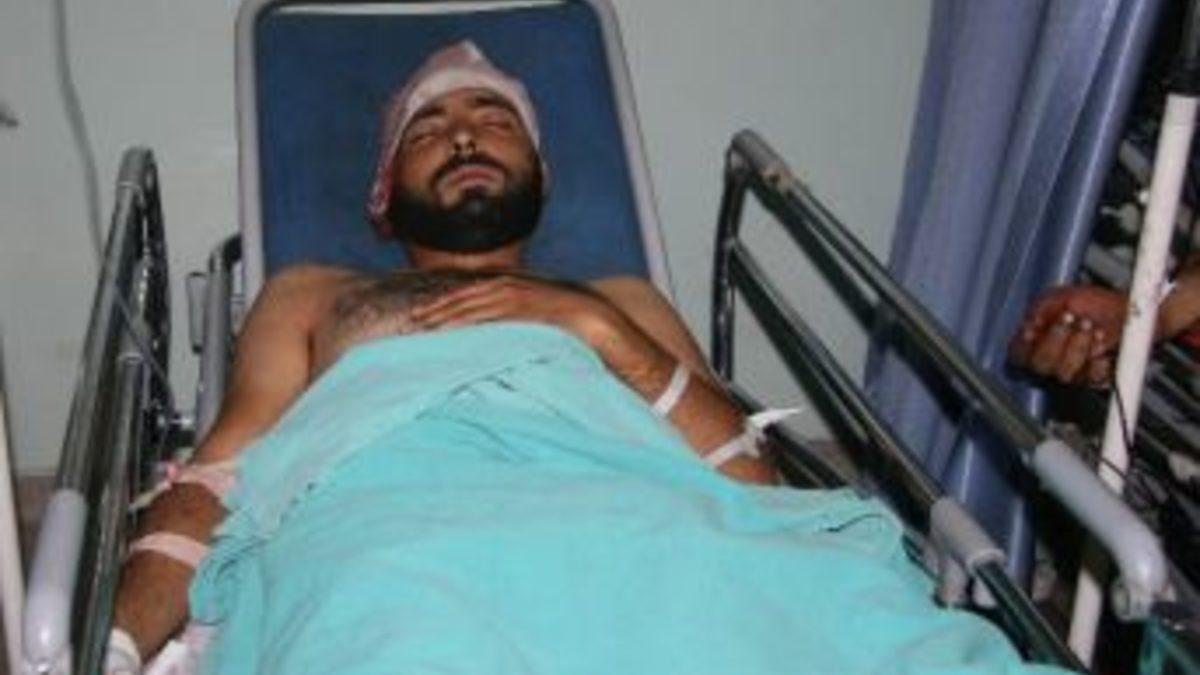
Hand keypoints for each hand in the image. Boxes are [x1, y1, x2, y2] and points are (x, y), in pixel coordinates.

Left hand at [410, 274, 621, 345]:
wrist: (595, 318)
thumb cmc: (565, 323)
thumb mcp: (533, 318)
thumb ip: (514, 319)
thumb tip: (495, 335)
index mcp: (510, 286)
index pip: (469, 293)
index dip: (445, 302)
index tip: (424, 313)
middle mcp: (509, 286)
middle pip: (464, 296)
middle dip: (437, 307)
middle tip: (411, 319)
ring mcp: (514, 295)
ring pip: (471, 303)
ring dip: (446, 313)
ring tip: (423, 325)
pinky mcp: (521, 307)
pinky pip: (487, 314)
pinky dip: (466, 320)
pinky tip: (450, 329)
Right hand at [1009, 285, 1125, 386]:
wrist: (1124, 312)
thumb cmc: (1092, 304)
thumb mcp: (1062, 295)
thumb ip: (1042, 306)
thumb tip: (1032, 321)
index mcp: (1034, 342)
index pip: (1018, 353)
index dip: (1023, 344)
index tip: (1034, 328)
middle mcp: (1050, 361)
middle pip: (1039, 364)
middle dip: (1055, 340)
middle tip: (1070, 318)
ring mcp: (1071, 373)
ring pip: (1063, 373)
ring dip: (1078, 347)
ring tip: (1091, 326)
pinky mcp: (1092, 380)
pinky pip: (1090, 379)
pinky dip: (1097, 361)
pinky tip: (1102, 343)